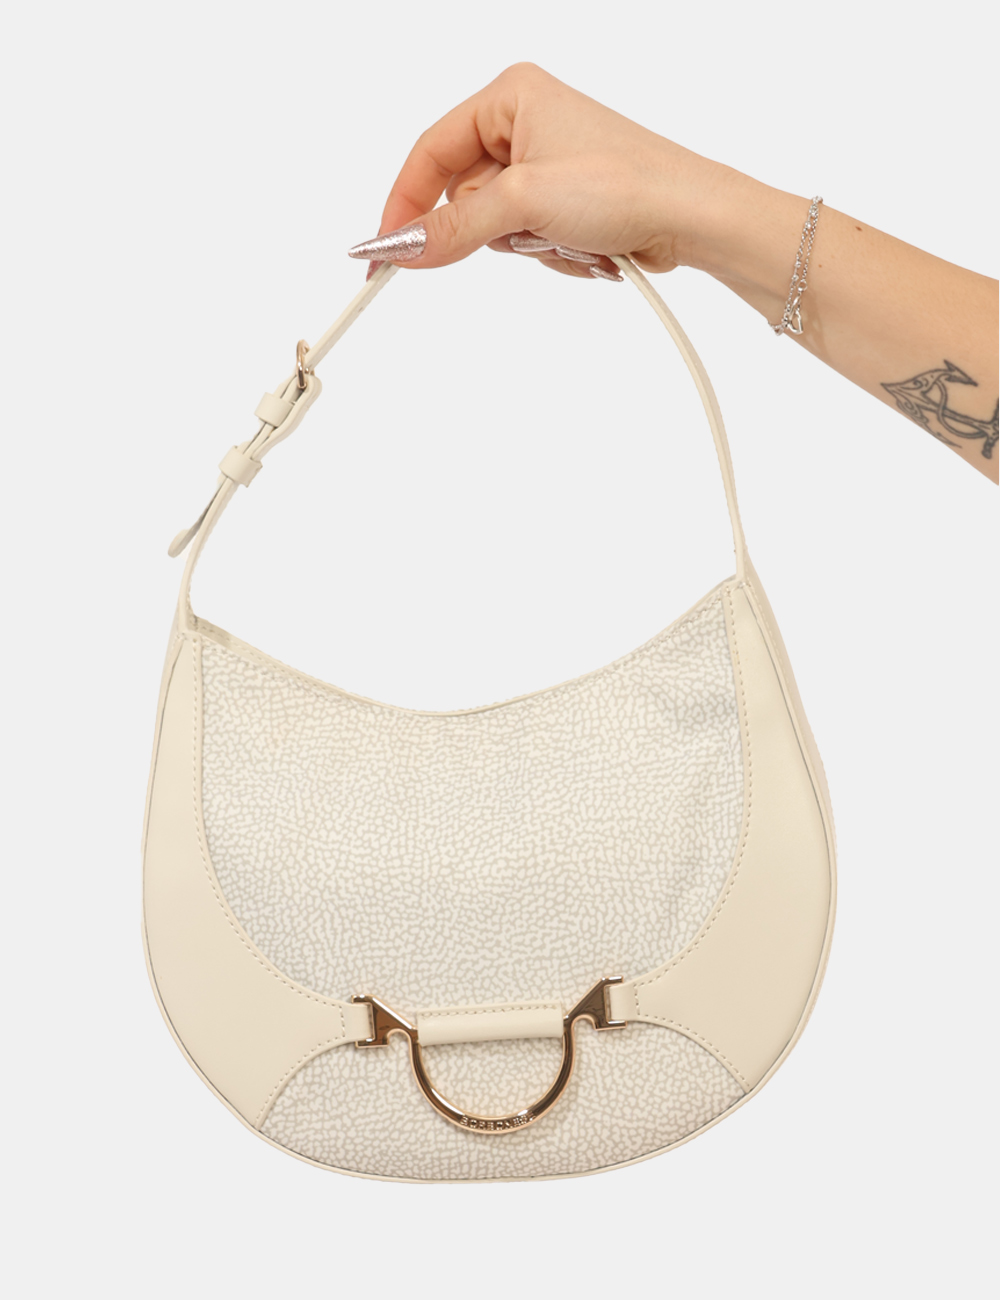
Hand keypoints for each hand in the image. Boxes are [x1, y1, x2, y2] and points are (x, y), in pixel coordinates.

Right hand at [348, 62, 721, 280]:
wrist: (692, 217)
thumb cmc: (623, 184)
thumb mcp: (523, 204)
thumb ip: (452, 229)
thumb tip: (397, 249)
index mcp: (509, 95)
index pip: (430, 152)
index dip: (404, 205)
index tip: (384, 254)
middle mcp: (525, 122)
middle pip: (462, 197)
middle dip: (494, 231)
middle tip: (531, 233)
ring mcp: (546, 165)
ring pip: (495, 227)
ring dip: (528, 247)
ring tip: (572, 236)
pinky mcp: (566, 202)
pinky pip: (526, 241)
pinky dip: (549, 254)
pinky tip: (587, 247)